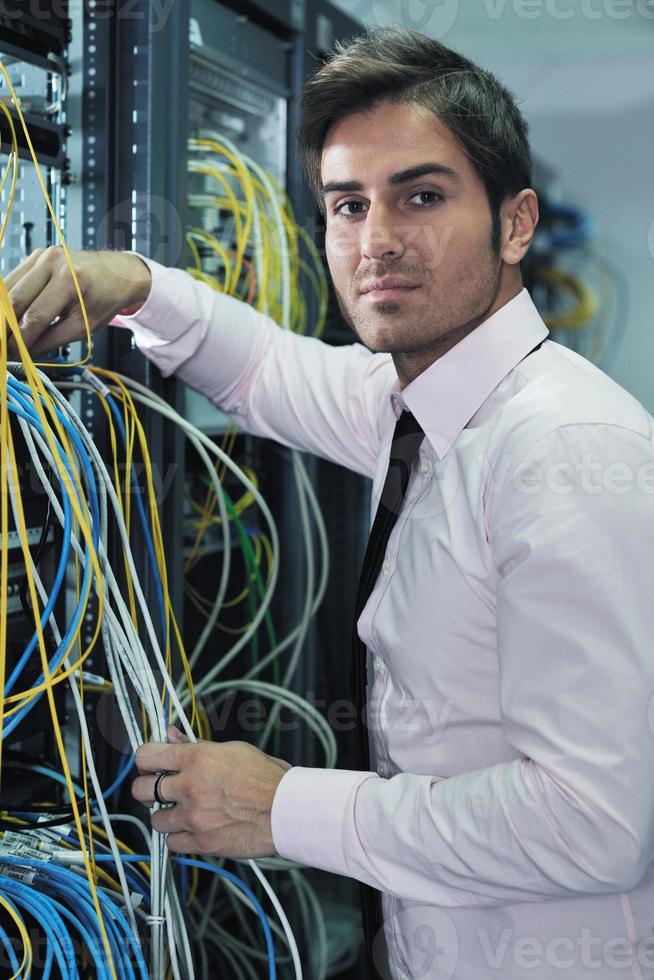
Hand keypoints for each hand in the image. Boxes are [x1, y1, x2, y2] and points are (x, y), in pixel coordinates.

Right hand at [5, 246, 151, 356]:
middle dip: (6, 328)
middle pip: (15, 300)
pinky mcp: (35, 256)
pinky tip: (9, 317)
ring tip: (5, 335)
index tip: (11, 355)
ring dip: (3, 314)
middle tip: (3, 347)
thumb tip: (24, 354)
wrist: (117, 273)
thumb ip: (52, 340)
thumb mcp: (83, 326)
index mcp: (70, 279)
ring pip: (8, 290)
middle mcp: (52, 261)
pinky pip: (13, 281)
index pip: (36, 316)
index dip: (20, 339)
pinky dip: (8, 300)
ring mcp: (41, 255)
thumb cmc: (105, 298)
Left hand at [132, 726, 291, 857]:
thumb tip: (172, 734)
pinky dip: (178, 837)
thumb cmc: (267, 778)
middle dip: (146, 788)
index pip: (147, 755)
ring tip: (181, 811)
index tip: (149, 764)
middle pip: (140, 789)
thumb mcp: (232, 749)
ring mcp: (194, 816)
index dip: (145, 759)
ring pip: (155, 819)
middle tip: (158, 788)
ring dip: (164, 815)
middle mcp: (190, 787)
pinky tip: (191, 829)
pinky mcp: (201, 842)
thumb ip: (195, 744)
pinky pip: (171, 843)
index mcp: (197, 758)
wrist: (287, 809)